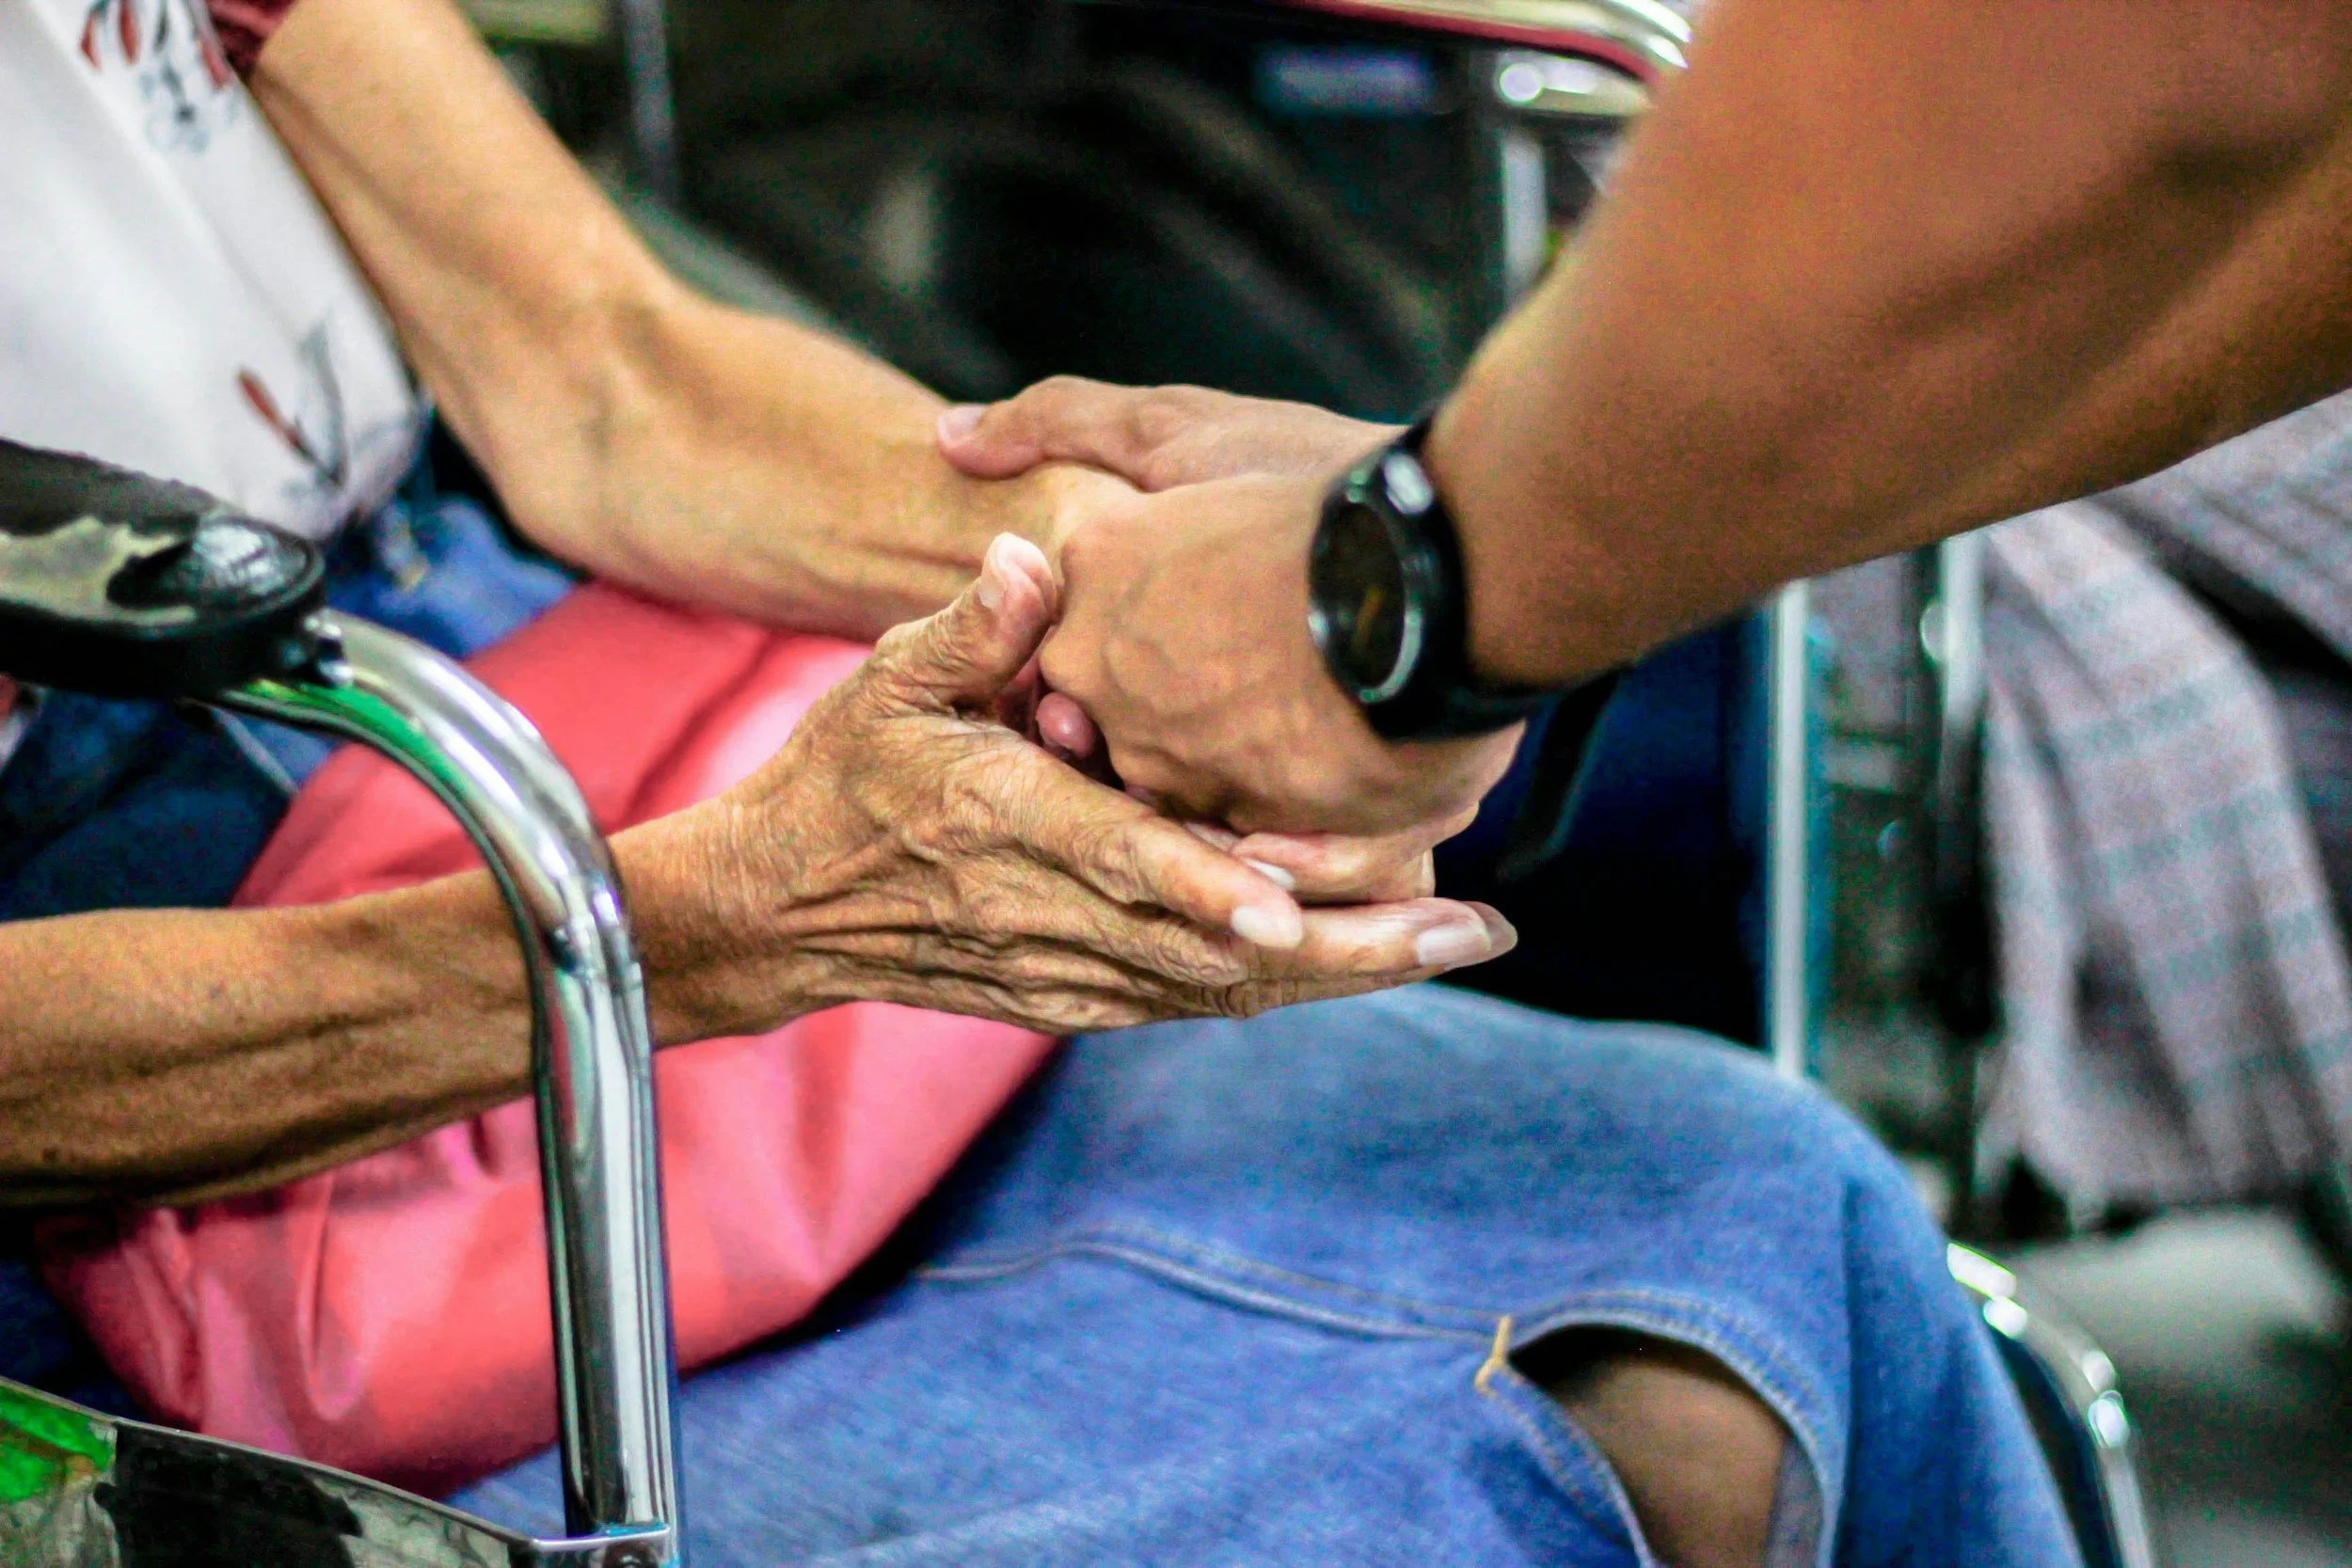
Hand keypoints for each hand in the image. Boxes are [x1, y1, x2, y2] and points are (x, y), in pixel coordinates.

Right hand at [641, 535, 1512, 1039]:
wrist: (773, 914)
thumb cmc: (836, 781)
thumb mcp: (885, 683)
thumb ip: (974, 627)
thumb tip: (1039, 555)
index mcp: (999, 826)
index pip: (1120, 861)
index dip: (1209, 888)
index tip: (1300, 907)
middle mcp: (1041, 915)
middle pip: (1211, 952)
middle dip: (1345, 947)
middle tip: (1470, 929)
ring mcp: (1062, 972)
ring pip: (1221, 989)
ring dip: (1340, 974)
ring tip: (1456, 940)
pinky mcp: (1072, 999)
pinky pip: (1193, 1000)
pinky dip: (1283, 985)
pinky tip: (1369, 959)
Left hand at [941, 378, 1501, 850]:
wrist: (1451, 574)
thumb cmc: (1320, 492)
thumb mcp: (1183, 430)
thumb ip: (1060, 423)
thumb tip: (951, 438)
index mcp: (1088, 613)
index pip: (1062, 654)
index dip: (1124, 641)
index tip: (1180, 624)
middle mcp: (1121, 710)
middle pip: (1123, 739)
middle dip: (1172, 723)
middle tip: (1247, 682)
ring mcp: (1195, 782)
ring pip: (1196, 804)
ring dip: (1239, 786)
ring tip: (1311, 740)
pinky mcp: (1274, 839)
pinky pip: (1268, 855)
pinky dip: (1300, 839)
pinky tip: (1343, 795)